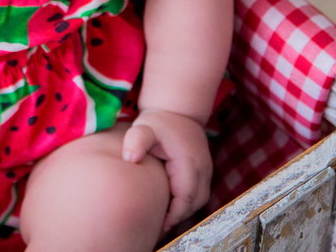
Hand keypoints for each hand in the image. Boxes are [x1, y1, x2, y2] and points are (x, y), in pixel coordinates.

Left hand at [122, 109, 212, 231]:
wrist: (177, 109)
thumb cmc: (158, 121)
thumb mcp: (143, 128)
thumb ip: (136, 141)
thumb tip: (129, 159)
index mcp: (189, 163)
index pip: (185, 198)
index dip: (173, 215)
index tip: (157, 225)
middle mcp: (202, 169)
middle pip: (194, 203)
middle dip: (177, 217)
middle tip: (157, 228)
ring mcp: (206, 170)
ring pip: (198, 201)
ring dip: (183, 211)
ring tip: (162, 219)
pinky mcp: (203, 171)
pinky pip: (197, 194)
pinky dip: (186, 203)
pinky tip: (169, 206)